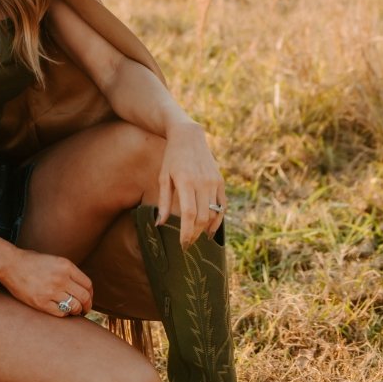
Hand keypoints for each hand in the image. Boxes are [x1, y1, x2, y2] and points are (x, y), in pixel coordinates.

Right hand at [0, 247, 92, 317]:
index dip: (91, 294)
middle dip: (87, 306)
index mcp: (66, 266)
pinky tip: (61, 311)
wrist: (11, 264)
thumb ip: (69, 273)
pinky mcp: (41, 302)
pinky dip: (64, 314)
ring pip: (74, 307)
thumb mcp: (55, 261)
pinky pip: (60, 313)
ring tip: (74, 311)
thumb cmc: (32, 262)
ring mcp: (51, 291)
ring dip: (76, 311)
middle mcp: (61, 278)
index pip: (88, 284)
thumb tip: (82, 288)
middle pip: (84, 297)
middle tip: (85, 310)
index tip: (88, 299)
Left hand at [157, 120, 225, 248]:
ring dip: (205, 229)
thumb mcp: (163, 177)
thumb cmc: (172, 158)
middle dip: (195, 234)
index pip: (188, 214)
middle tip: (188, 244)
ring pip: (214, 214)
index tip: (182, 245)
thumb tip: (160, 224)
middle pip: (202, 217)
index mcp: (185, 182)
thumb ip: (163, 202)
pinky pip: (222, 206)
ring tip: (197, 237)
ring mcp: (213, 182)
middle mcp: (202, 183)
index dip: (186, 233)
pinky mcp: (220, 181)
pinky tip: (210, 229)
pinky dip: (218, 220)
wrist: (189, 136)